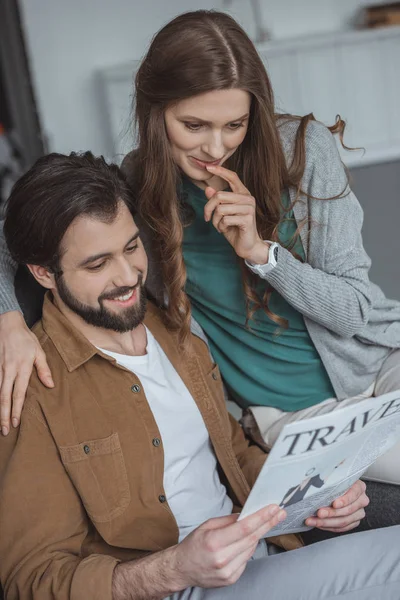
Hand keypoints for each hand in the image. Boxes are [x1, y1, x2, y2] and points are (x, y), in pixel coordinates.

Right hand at [0, 311, 53, 434]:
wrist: (7, 324)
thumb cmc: (26, 338)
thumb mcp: (39, 351)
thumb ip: (44, 369)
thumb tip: (50, 385)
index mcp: (23, 367)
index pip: (19, 393)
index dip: (17, 409)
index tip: (15, 423)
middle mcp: (9, 370)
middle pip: (5, 397)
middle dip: (4, 415)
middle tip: (4, 430)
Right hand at [170, 504, 285, 589]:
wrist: (182, 568)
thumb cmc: (193, 545)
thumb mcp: (207, 525)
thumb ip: (228, 520)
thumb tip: (246, 515)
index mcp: (214, 541)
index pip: (244, 528)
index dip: (261, 517)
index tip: (273, 509)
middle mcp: (222, 558)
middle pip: (252, 538)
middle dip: (267, 524)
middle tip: (279, 513)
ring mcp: (227, 571)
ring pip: (251, 549)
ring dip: (258, 535)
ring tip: (262, 524)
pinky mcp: (231, 579)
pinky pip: (246, 560)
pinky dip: (248, 548)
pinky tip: (244, 542)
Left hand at [204, 165, 268, 263]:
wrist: (247, 246)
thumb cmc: (234, 229)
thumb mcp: (222, 214)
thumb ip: (217, 201)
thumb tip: (208, 189)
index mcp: (243, 194)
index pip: (232, 177)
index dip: (220, 171)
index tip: (207, 166)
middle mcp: (248, 198)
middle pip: (219, 196)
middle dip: (208, 208)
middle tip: (207, 218)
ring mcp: (249, 208)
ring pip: (220, 209)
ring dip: (215, 220)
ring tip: (220, 226)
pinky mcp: (247, 219)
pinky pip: (225, 220)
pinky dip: (221, 227)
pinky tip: (225, 230)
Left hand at [305, 480, 368, 531]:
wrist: (338, 489)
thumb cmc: (336, 482)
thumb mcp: (334, 477)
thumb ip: (330, 480)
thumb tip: (317, 483)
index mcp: (359, 487)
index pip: (354, 493)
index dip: (344, 500)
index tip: (334, 504)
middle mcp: (362, 500)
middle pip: (348, 510)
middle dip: (331, 513)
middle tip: (319, 513)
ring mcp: (359, 512)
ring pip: (344, 521)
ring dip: (327, 522)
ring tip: (314, 520)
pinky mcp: (354, 522)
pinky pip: (342, 528)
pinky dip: (329, 527)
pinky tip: (319, 524)